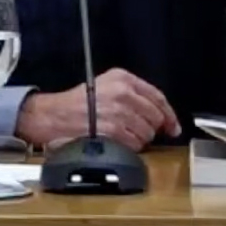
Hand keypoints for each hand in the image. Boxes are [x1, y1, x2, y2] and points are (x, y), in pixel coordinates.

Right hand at [14, 68, 181, 151]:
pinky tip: (116, 142)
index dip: (169, 115)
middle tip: (138, 133)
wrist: (52, 116)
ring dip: (138, 140)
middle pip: (155, 116)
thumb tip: (160, 116)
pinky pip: (134, 144)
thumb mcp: (106, 86)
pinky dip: (129, 147)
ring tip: (121, 136)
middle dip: (150, 129)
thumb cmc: (77, 104)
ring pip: (146, 133)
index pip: (157, 97)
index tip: (173, 126)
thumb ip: (132, 95)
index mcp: (123, 78)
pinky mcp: (113, 129)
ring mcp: (119, 111)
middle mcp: (123, 92)